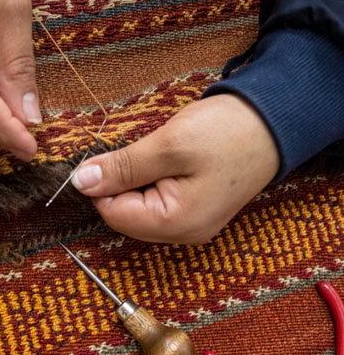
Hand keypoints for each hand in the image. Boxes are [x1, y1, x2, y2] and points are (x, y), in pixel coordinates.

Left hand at [71, 94, 279, 243]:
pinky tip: (165, 161)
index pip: (112, 214)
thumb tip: (81, 183)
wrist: (274, 121)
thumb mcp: (167, 145)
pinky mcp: (196, 209)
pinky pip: (157, 202)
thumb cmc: (226, 132)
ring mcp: (192, 223)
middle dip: (120, 182)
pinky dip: (150, 181)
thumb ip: (122, 168)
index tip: (108, 155)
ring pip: (139, 207)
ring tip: (158, 154)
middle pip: (125, 215)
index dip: (102, 183)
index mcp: (176, 223)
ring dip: (135, 180)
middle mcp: (184, 233)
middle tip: (140, 151)